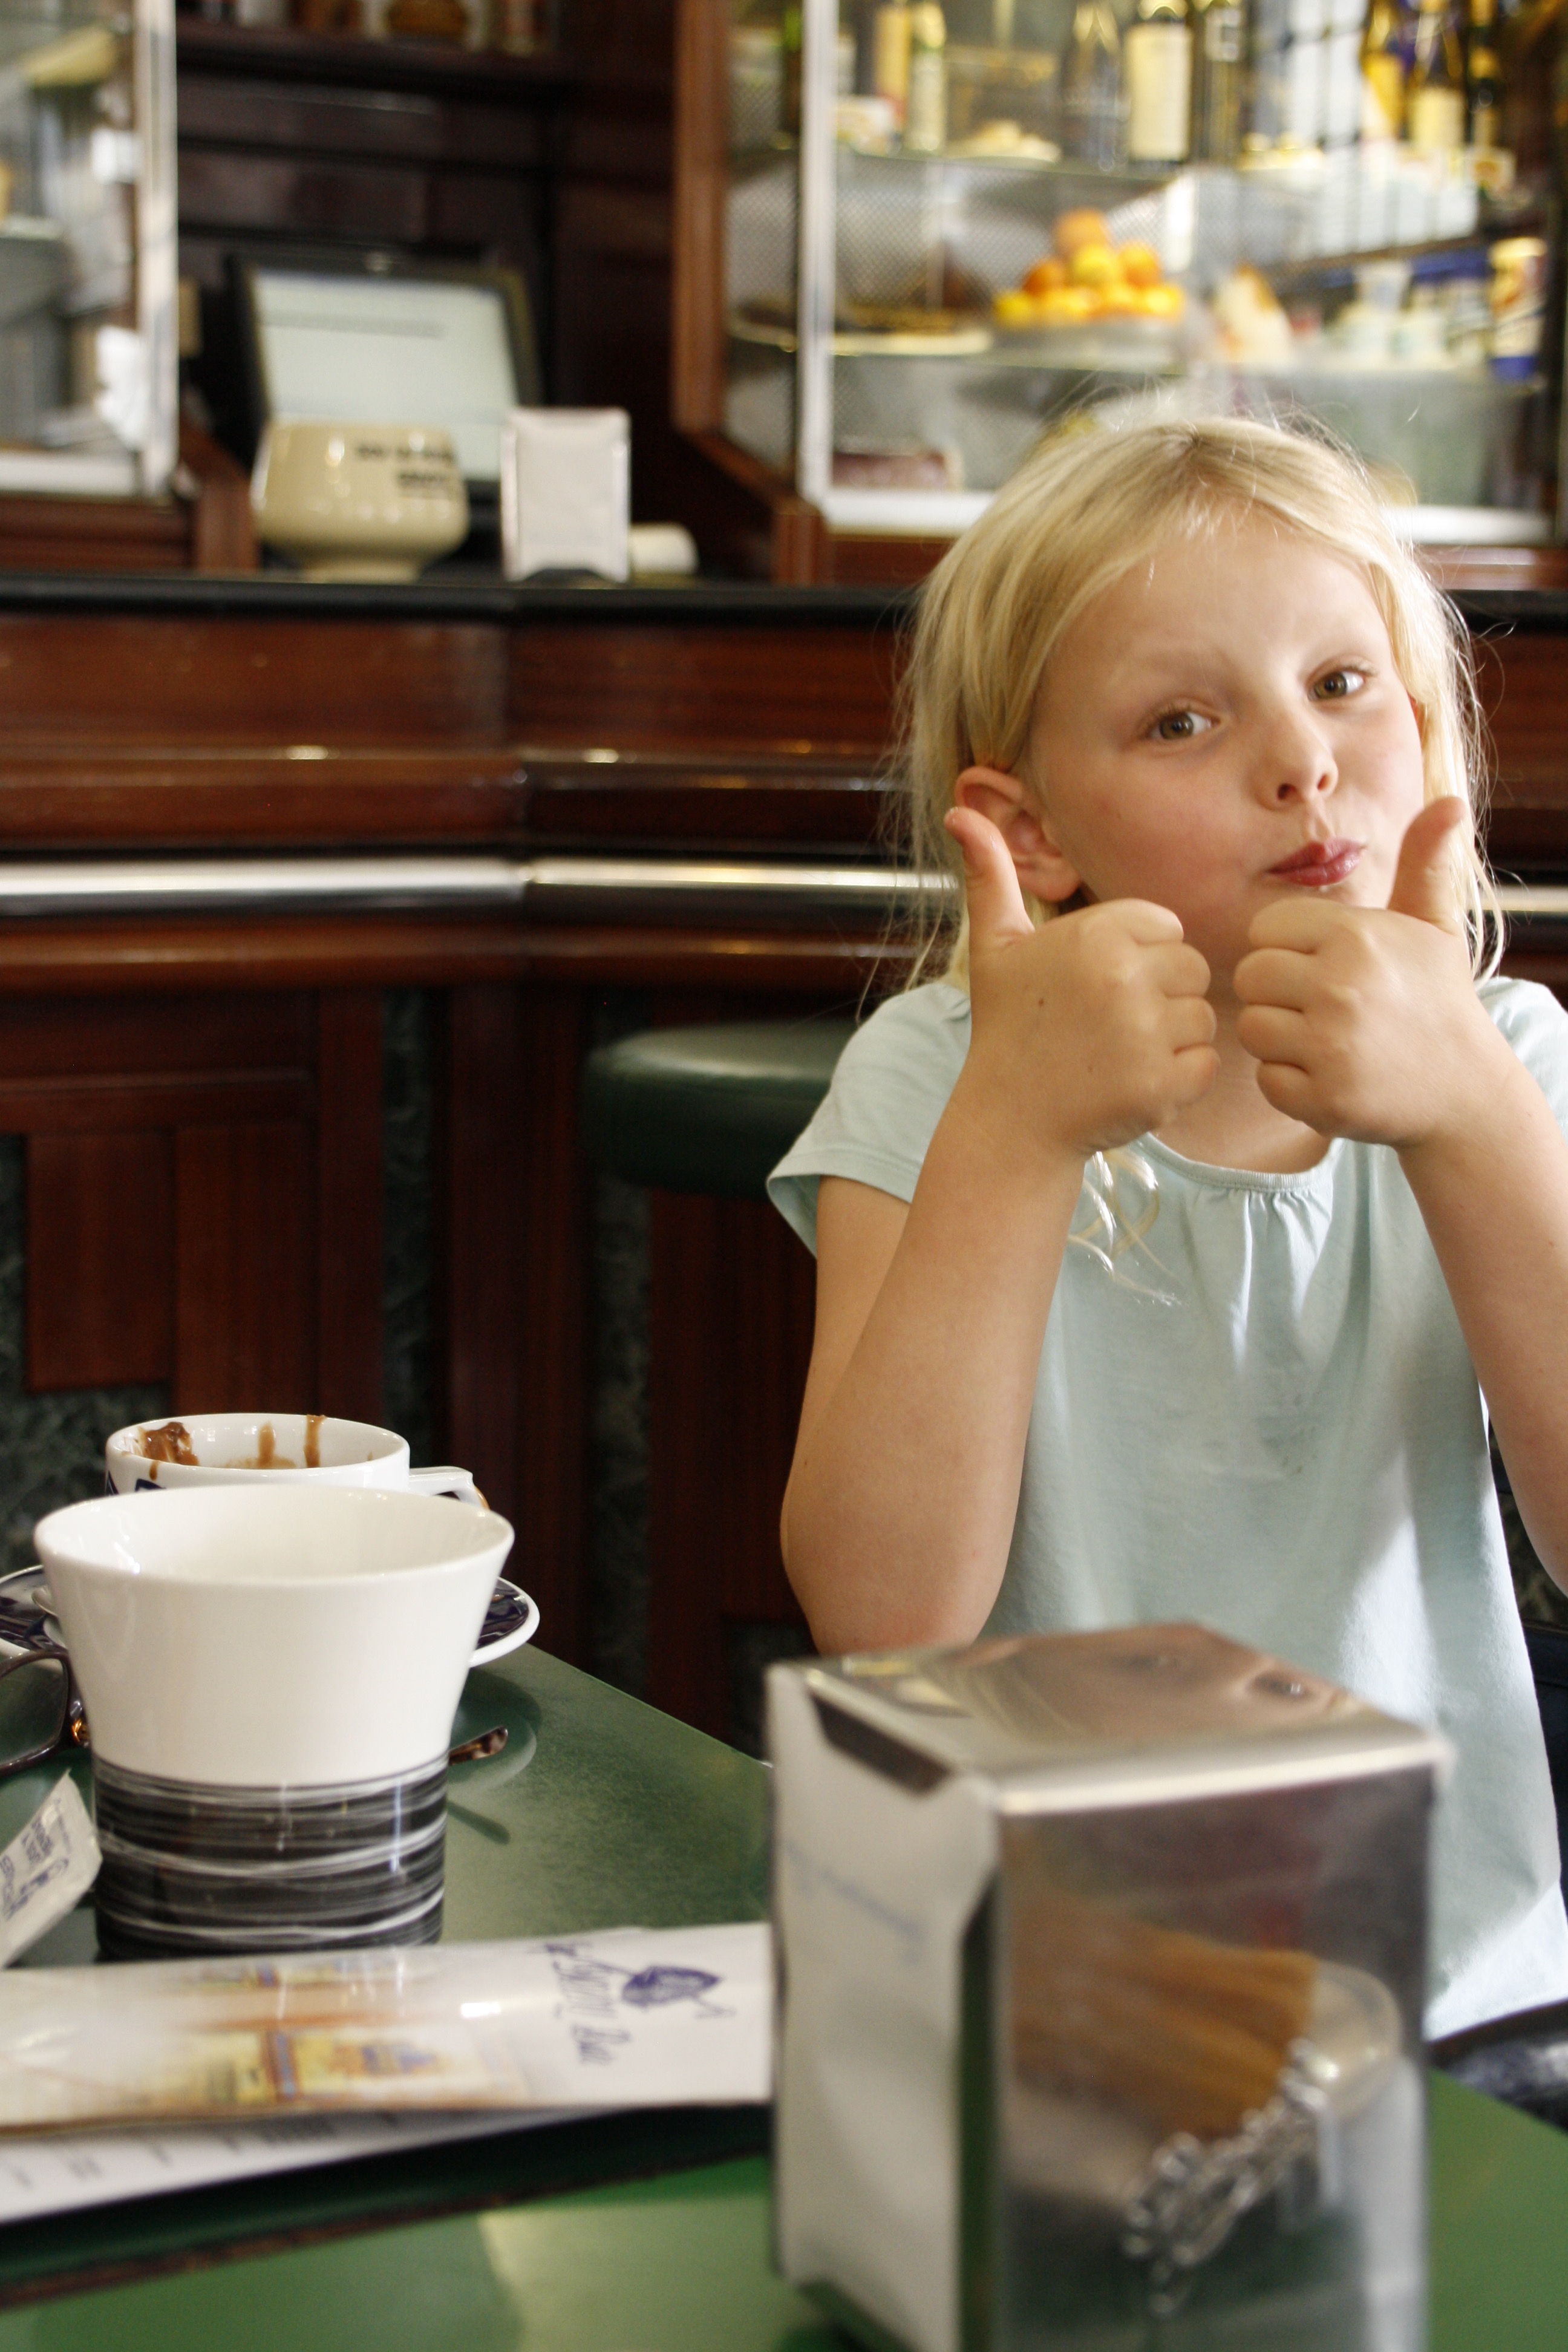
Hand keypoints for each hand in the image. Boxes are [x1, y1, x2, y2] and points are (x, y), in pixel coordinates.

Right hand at [946, 806, 1218, 1165]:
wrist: (1009, 1121)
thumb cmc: (1008, 1029)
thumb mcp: (995, 947)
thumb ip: (990, 875)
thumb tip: (957, 808)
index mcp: (1094, 932)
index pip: (1167, 928)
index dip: (1140, 959)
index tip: (1099, 989)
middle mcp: (1123, 976)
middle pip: (1191, 970)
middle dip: (1161, 998)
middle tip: (1109, 1028)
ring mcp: (1145, 1033)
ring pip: (1202, 1018)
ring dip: (1172, 1040)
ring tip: (1118, 1056)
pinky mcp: (1163, 1085)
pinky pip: (1206, 1065)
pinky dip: (1179, 1081)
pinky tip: (1131, 1084)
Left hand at [1233, 797, 1505, 1147]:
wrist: (1466, 1089)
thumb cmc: (1437, 999)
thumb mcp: (1434, 927)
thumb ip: (1424, 863)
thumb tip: (1448, 802)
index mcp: (1355, 935)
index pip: (1266, 928)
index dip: (1286, 947)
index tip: (1321, 965)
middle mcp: (1340, 985)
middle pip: (1250, 976)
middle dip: (1276, 992)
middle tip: (1318, 1006)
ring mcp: (1330, 1045)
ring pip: (1251, 1028)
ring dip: (1278, 1038)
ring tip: (1323, 1039)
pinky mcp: (1323, 1098)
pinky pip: (1267, 1078)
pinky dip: (1289, 1083)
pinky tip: (1328, 1075)